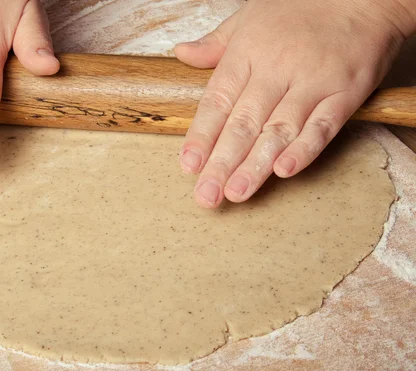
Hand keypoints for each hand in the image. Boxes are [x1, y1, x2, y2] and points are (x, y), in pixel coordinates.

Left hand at [174, 0, 415, 207]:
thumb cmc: (300, 8)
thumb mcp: (250, 17)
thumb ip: (216, 44)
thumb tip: (182, 54)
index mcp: (248, 52)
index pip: (217, 100)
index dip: (202, 135)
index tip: (188, 164)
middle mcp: (277, 70)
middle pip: (244, 123)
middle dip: (222, 163)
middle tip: (206, 195)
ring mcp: (312, 82)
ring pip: (279, 130)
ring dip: (255, 166)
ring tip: (235, 193)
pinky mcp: (345, 93)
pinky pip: (323, 125)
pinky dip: (305, 149)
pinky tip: (284, 171)